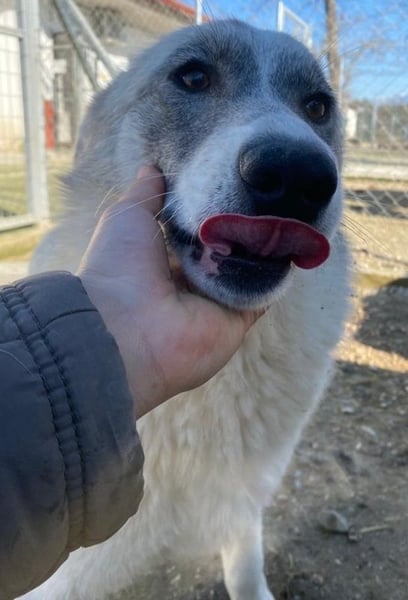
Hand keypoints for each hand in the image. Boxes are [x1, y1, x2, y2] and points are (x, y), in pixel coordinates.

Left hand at [79, 166, 261, 417]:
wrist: (127, 327)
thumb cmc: (120, 267)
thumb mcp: (127, 217)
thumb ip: (146, 194)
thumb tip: (153, 167)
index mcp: (167, 261)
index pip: (199, 233)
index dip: (216, 209)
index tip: (236, 181)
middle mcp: (194, 282)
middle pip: (228, 249)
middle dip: (244, 224)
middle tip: (268, 191)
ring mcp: (217, 302)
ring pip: (249, 268)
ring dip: (263, 243)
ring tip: (285, 206)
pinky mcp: (238, 319)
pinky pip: (263, 292)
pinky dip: (275, 272)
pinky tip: (289, 239)